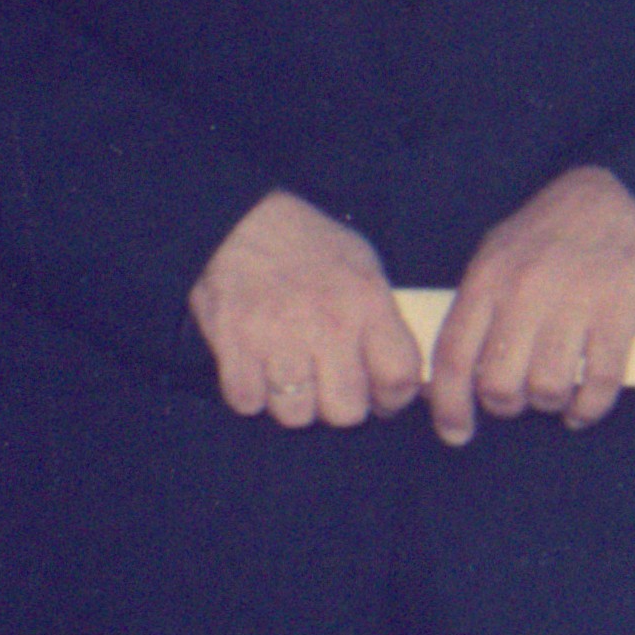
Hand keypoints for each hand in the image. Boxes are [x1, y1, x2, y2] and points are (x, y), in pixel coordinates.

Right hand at [188, 189, 421, 429]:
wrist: (238, 220)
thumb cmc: (304, 243)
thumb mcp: (362, 265)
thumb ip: (383, 317)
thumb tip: (401, 370)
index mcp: (366, 303)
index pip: (399, 379)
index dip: (393, 400)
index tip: (381, 399)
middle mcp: (326, 325)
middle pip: (347, 411)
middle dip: (339, 406)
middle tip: (328, 388)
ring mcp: (277, 338)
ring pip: (296, 415)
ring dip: (293, 403)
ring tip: (288, 378)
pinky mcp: (233, 345)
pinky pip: (247, 403)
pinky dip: (250, 395)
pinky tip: (254, 372)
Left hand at [425, 165, 634, 444]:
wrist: (608, 195)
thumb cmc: (543, 236)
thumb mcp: (494, 257)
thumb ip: (473, 311)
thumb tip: (443, 376)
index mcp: (486, 280)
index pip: (453, 356)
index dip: (449, 405)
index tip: (454, 433)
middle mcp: (524, 292)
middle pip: (498, 382)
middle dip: (505, 406)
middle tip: (517, 401)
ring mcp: (573, 301)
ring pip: (547, 387)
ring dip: (548, 404)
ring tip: (553, 397)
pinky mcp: (619, 310)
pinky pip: (599, 381)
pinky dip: (589, 408)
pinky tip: (583, 409)